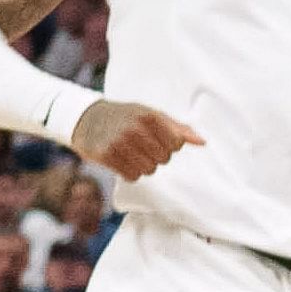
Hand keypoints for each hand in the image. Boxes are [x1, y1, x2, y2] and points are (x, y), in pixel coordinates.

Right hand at [76, 102, 203, 179]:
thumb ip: (178, 129)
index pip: (176, 143)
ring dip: (143, 165)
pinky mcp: (105, 155)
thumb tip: (203, 142)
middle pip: (163, 159)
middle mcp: (135, 128)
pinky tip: (122, 160)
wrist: (88, 118)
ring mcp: (119, 142)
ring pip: (148, 170)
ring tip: (132, 153)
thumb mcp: (152, 115)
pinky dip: (129, 172)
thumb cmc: (126, 117)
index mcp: (150, 116)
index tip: (158, 139)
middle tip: (142, 146)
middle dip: (156, 156)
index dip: (170, 145)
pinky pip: (131, 176)